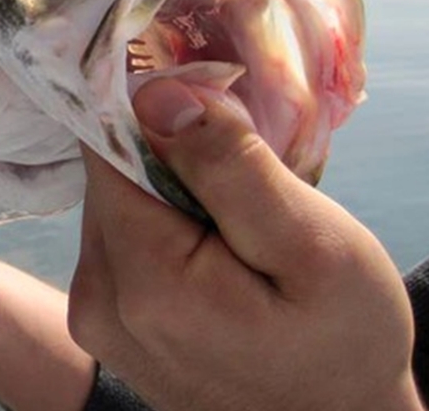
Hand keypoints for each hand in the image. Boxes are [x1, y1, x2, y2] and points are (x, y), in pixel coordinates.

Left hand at [69, 78, 421, 410]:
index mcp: (142, 279)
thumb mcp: (313, 246)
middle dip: (169, 159)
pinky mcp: (106, 323)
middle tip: (244, 179)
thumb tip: (155, 94)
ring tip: (236, 224)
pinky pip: (123, 244)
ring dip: (168, 195)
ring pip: (116, 206)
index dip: (157, 113)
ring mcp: (95, 317)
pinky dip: (164, 230)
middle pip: (110, 178)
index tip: (213, 114)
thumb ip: (230, 168)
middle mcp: (96, 299)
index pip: (107, 148)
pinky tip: (216, 254)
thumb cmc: (341, 342)